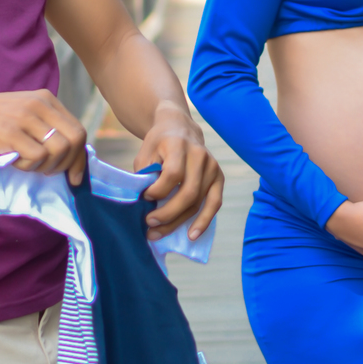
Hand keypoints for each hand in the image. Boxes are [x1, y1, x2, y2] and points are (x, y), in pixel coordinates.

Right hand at [0, 87, 87, 180]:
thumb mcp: (24, 112)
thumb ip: (45, 125)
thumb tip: (70, 155)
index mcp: (47, 99)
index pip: (78, 130)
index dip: (80, 157)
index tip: (75, 176)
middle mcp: (40, 105)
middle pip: (74, 140)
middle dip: (69, 164)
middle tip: (51, 173)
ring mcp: (26, 118)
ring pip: (58, 149)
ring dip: (47, 166)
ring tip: (28, 164)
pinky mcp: (11, 132)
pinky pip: (36, 157)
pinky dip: (28, 166)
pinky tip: (15, 161)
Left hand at [134, 104, 223, 239]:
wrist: (179, 129)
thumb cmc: (158, 145)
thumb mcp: (146, 153)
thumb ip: (145, 176)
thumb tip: (145, 205)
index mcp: (179, 145)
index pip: (173, 175)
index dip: (157, 191)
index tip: (144, 197)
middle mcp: (200, 155)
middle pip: (188, 193)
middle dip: (167, 213)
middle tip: (148, 223)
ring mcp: (212, 167)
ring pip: (198, 202)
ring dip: (179, 222)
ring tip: (159, 233)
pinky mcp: (219, 177)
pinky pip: (214, 203)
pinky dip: (204, 221)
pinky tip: (192, 234)